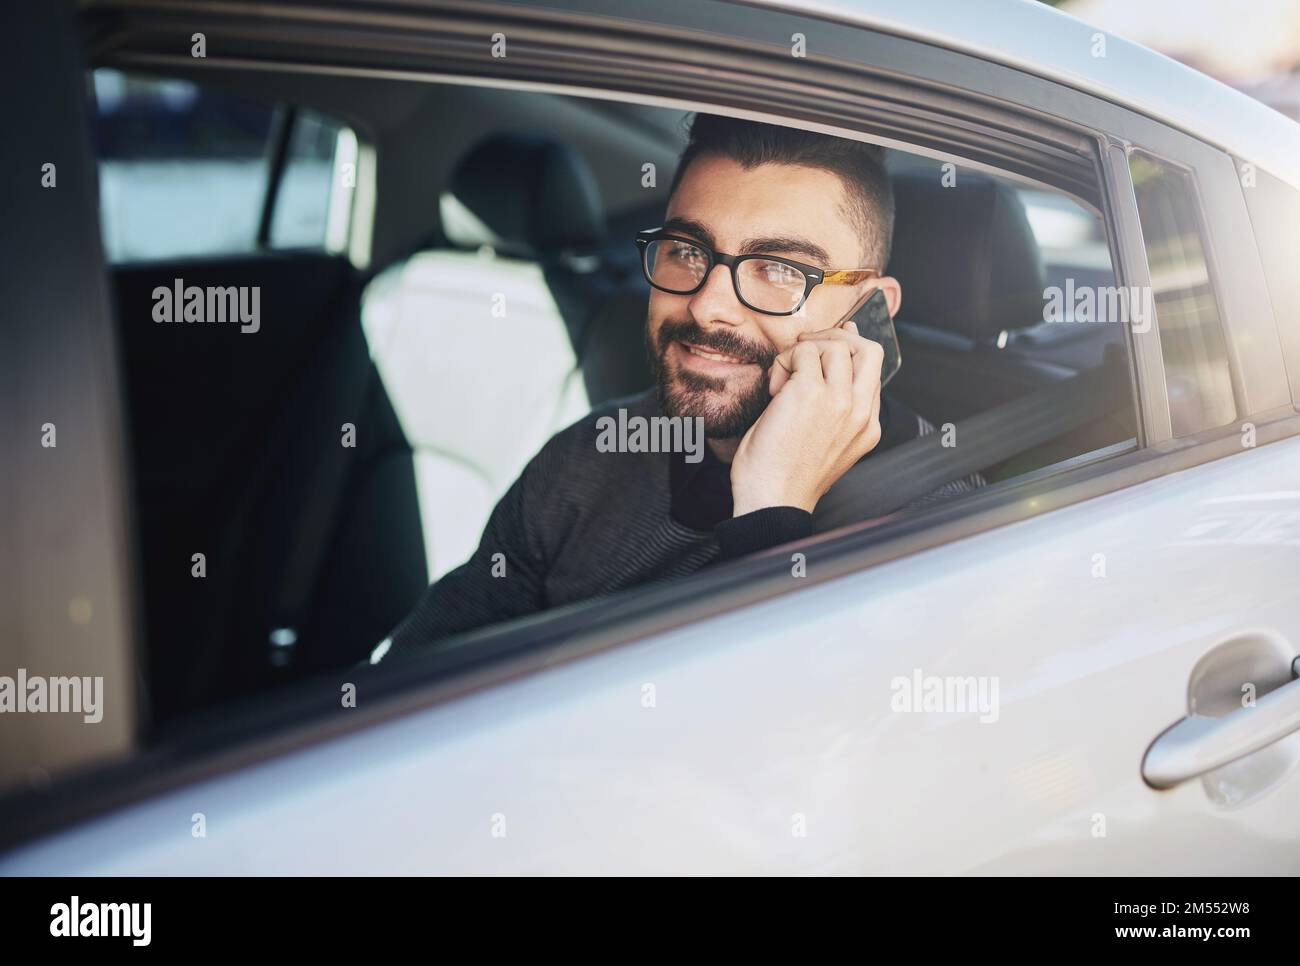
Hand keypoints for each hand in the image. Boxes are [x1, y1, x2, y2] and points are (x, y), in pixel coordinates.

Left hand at [730, 319, 884, 514]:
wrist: (772, 500)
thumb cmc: (786, 474)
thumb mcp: (825, 442)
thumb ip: (834, 407)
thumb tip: (829, 364)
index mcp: (868, 427)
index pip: (873, 371)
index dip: (850, 348)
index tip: (826, 343)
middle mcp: (861, 412)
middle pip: (868, 349)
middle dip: (836, 337)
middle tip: (806, 348)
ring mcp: (840, 401)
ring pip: (835, 345)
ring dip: (803, 352)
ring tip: (784, 382)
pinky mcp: (812, 393)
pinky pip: (803, 352)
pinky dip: (783, 362)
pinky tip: (774, 390)